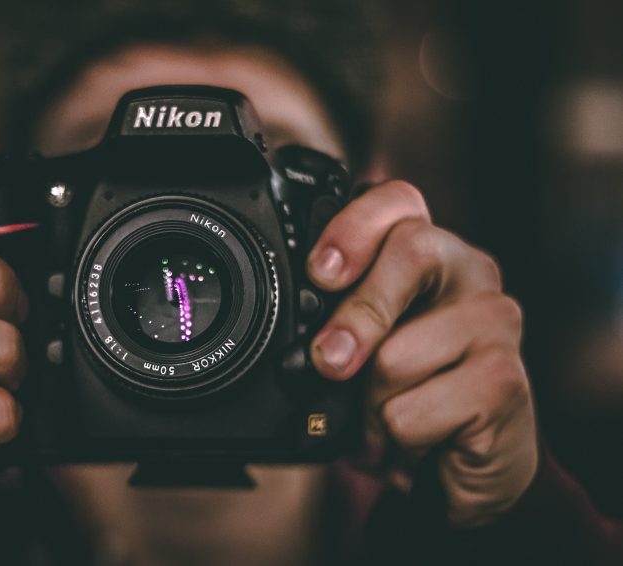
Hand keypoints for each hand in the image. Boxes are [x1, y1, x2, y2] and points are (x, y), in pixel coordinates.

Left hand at [307, 181, 537, 526]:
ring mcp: (495, 321)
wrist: (459, 465)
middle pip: (411, 252)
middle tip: (331, 362)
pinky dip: (394, 438)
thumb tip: (305, 337)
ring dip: (370, 402)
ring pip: (398, 353)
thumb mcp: (360, 349)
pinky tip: (415, 439)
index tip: (320, 274)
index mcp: (427, 251)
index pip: (397, 202)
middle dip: (357, 316)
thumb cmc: (404, 391)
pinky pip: (413, 411)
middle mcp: (468, 272)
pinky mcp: (506, 380)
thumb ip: (335, 323)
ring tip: (383, 415)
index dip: (353, 228)